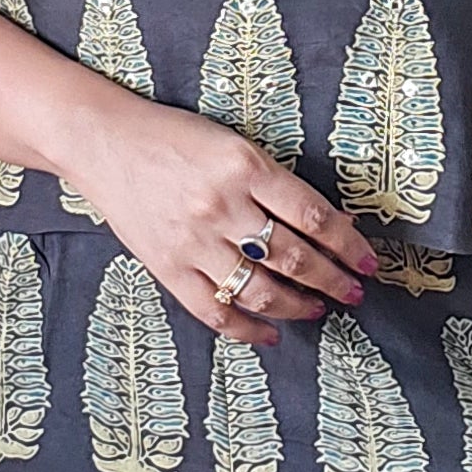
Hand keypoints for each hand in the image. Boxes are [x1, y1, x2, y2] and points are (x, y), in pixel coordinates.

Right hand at [62, 90, 380, 344]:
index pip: (314, 216)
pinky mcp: (168, 267)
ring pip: (260, 289)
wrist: (104, 142)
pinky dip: (247, 329)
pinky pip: (215, 311)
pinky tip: (271, 334)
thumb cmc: (174, 137)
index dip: (348, 245)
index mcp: (246, 166)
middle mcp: (222, 206)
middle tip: (354, 292)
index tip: (368, 262)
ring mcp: (193, 241)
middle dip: (332, 280)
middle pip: (294, 257)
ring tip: (319, 308)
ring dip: (299, 306)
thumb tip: (329, 225)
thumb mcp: (234, 144)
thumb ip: (275, 184)